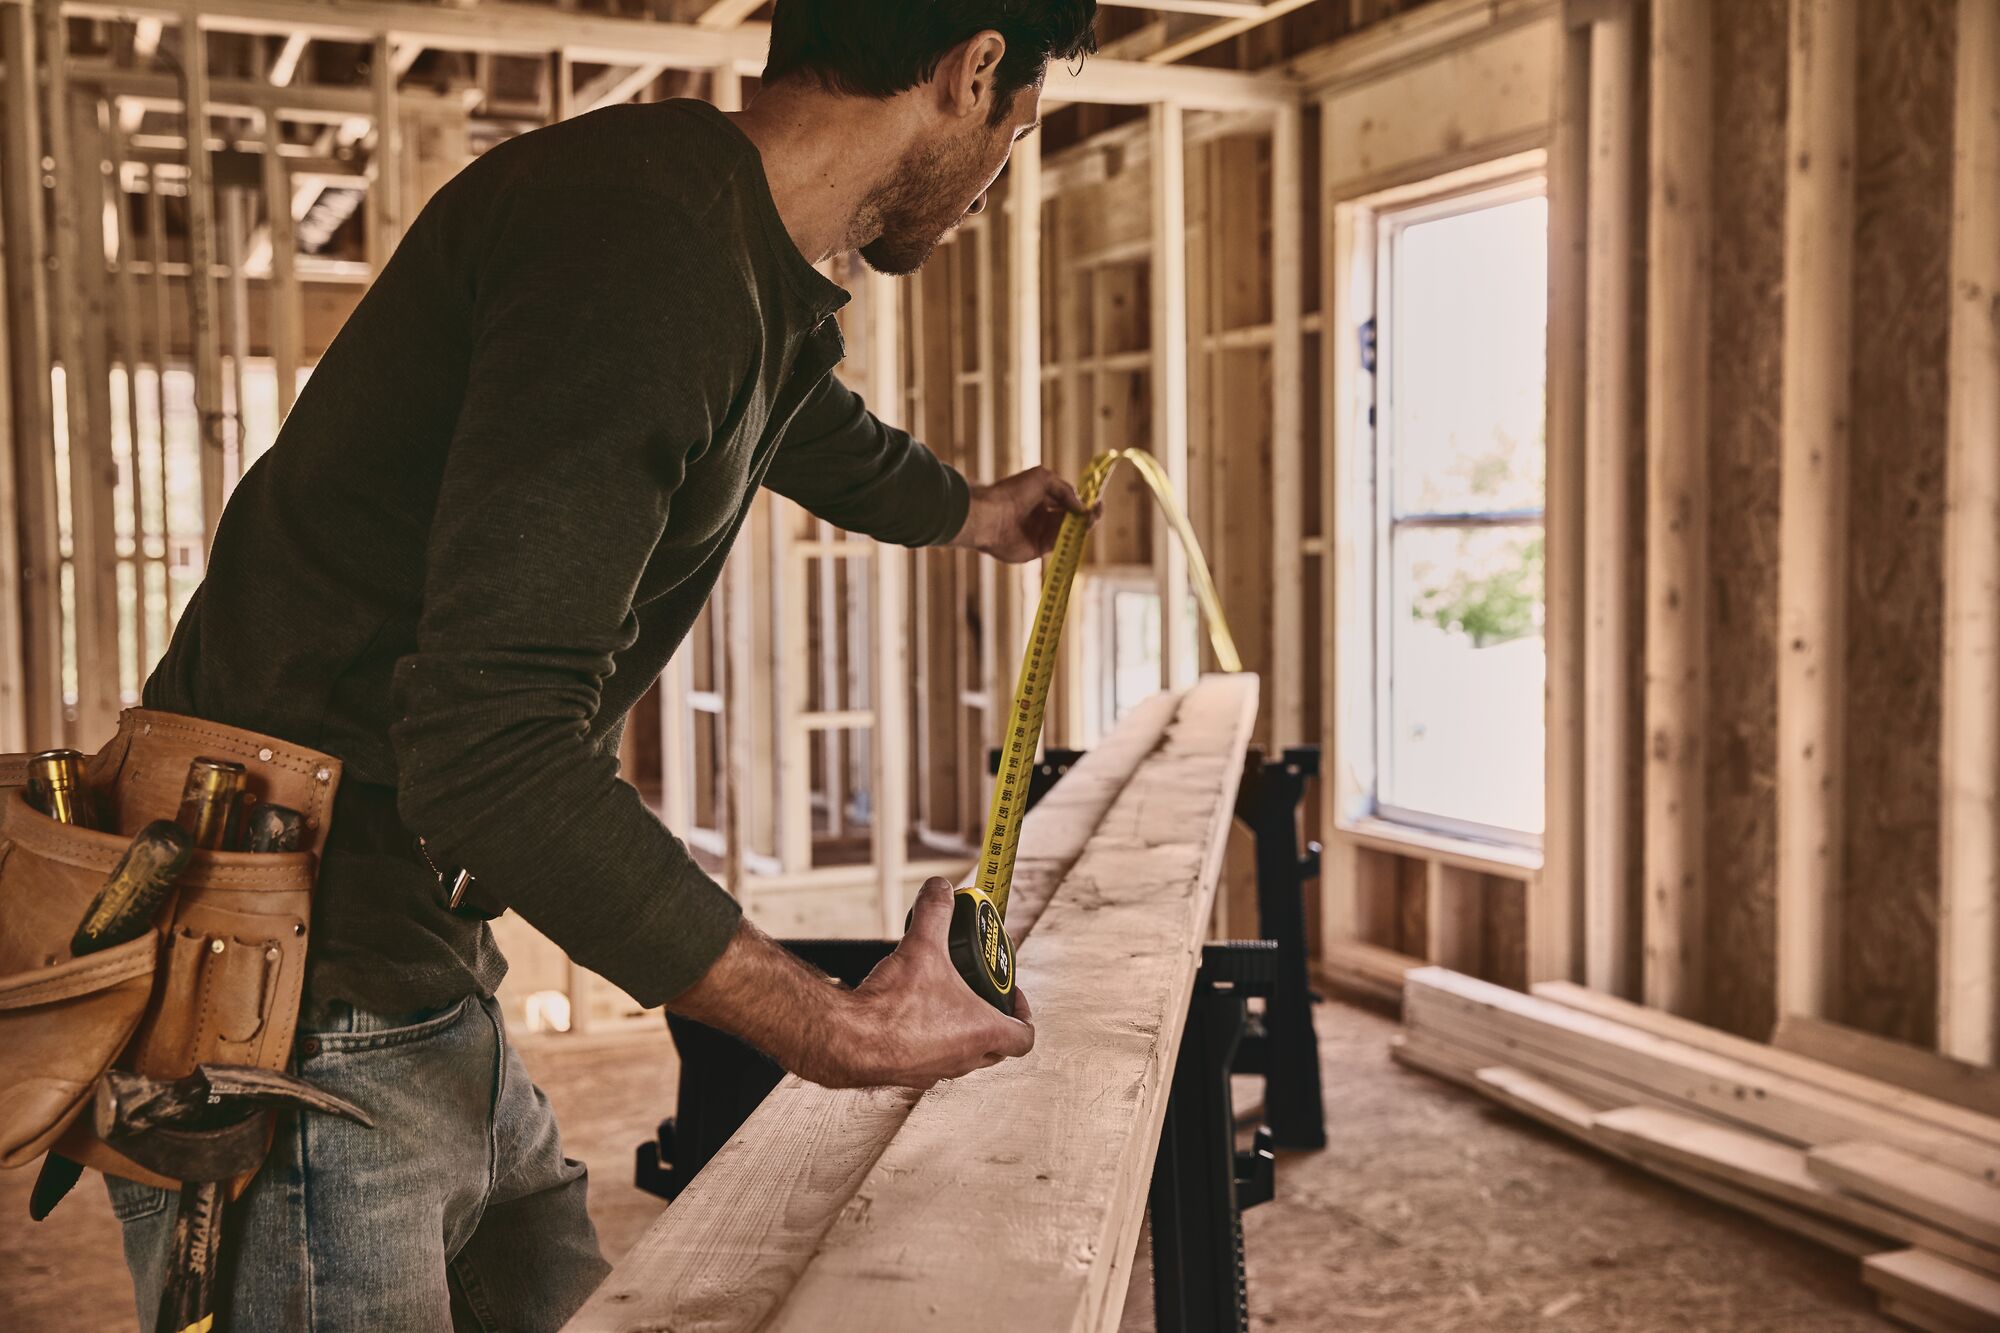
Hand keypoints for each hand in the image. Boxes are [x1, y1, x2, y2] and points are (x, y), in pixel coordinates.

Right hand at [809, 879, 1035, 1089]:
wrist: (850, 1042)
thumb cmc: (893, 1006)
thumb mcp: (922, 946)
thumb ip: (935, 912)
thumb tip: (940, 888)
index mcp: (982, 1032)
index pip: (1023, 1036)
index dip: (1024, 1013)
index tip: (1011, 993)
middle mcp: (964, 1059)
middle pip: (997, 1049)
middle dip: (994, 1022)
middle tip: (981, 994)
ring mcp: (936, 1071)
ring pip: (964, 1057)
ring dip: (962, 1033)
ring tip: (945, 1001)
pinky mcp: (909, 1074)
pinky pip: (931, 1061)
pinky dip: (930, 1042)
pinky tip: (911, 1018)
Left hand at [949, 466, 1100, 563]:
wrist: (992, 515)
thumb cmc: (1013, 492)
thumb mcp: (1043, 478)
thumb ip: (1065, 490)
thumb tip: (1081, 506)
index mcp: (1040, 498)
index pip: (1066, 501)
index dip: (1081, 501)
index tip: (1096, 500)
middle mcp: (1041, 516)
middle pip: (1070, 518)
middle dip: (1086, 514)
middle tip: (1098, 509)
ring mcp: (1040, 533)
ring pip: (1067, 531)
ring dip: (1082, 525)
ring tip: (1092, 516)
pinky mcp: (1038, 549)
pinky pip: (1060, 544)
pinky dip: (1071, 538)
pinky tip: (1081, 530)